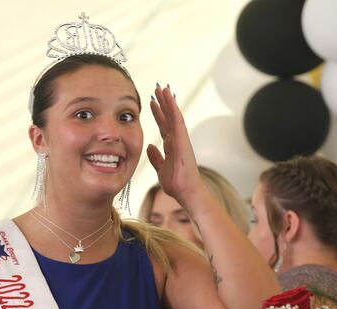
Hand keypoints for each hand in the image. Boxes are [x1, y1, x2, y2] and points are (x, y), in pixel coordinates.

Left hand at [147, 84, 204, 208]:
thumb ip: (156, 157)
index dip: (158, 114)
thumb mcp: (160, 169)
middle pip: (168, 117)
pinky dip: (173, 108)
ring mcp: (181, 139)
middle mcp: (177, 140)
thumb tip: (149, 147)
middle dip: (163, 103)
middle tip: (157, 89)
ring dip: (168, 101)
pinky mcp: (183, 140)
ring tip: (162, 88)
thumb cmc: (177, 183)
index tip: (152, 102)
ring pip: (174, 115)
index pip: (164, 126)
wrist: (186, 191)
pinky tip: (169, 98)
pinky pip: (177, 121)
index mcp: (172, 146)